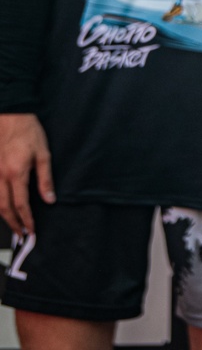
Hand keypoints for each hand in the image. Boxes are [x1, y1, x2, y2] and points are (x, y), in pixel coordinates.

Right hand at [0, 114, 53, 235]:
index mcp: (16, 173)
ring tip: (13, 225)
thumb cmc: (29, 132)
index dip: (27, 219)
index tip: (32, 230)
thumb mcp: (43, 153)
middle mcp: (1, 176)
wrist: (11, 115)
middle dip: (13, 224)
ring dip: (3, 216)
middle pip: (4, 208)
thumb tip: (49, 199)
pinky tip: (2, 209)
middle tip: (21, 234)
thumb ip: (45, 178)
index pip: (21, 204)